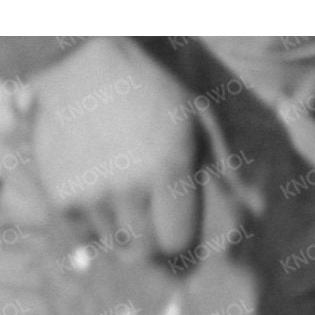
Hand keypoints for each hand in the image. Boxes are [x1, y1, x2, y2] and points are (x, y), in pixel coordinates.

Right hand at [26, 39, 200, 260]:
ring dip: (123, 232)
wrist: (83, 63)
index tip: (179, 233)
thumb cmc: (151, 88)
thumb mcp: (195, 117)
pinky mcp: (61, 196)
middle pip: (142, 251)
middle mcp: (129, 186)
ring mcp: (91, 194)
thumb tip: (253, 204)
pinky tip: (100, 198)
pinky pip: (83, 234)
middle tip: (153, 230)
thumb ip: (220, 160)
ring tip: (126, 204)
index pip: (177, 241)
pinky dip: (93, 226)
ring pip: (112, 243)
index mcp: (169, 165)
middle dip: (151, 245)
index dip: (180, 240)